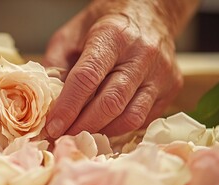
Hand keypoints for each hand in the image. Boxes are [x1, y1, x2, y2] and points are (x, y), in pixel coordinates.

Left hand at [44, 0, 196, 137]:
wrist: (149, 13)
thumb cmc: (104, 24)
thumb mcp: (71, 34)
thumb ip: (56, 64)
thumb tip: (47, 102)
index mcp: (112, 35)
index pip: (87, 78)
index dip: (68, 107)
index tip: (52, 126)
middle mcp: (142, 54)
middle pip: (110, 102)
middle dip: (82, 126)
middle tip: (62, 137)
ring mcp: (161, 72)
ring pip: (130, 117)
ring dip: (101, 131)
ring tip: (80, 134)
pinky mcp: (171, 87)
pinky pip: (143, 119)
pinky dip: (118, 128)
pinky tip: (102, 126)